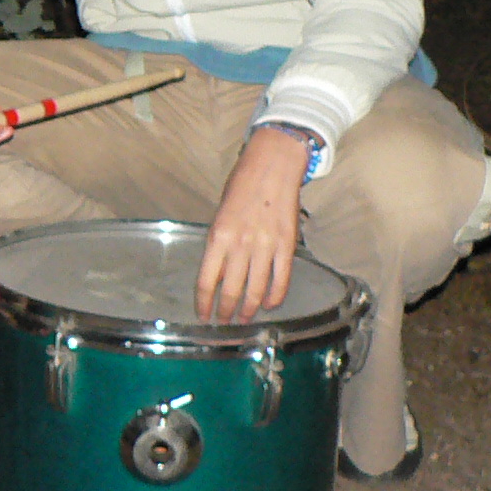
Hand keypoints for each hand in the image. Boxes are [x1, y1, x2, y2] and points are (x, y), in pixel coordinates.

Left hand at [194, 128, 308, 321]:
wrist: (272, 167)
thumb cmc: (242, 187)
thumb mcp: (220, 215)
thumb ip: (219, 245)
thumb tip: (218, 276)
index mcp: (218, 236)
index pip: (207, 280)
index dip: (204, 303)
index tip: (203, 315)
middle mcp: (241, 245)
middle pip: (231, 291)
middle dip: (226, 312)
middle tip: (223, 323)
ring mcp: (266, 247)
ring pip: (256, 291)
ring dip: (248, 310)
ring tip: (244, 320)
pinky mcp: (287, 246)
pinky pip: (281, 280)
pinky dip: (274, 297)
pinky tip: (268, 305)